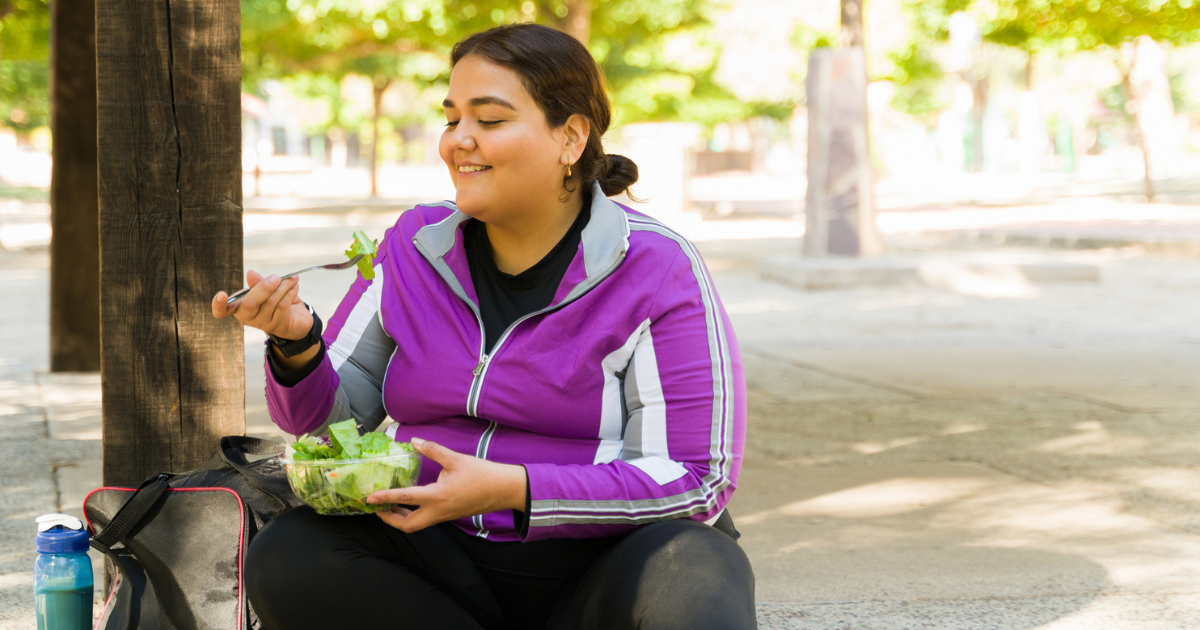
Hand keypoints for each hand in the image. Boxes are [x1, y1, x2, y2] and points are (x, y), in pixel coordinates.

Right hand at [211, 270, 310, 339]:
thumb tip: (250, 273)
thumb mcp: (267, 289)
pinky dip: (290, 293)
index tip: (221, 295)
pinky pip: (283, 306)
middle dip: (264, 287)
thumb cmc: (276, 300)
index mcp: (239, 307)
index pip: (222, 311)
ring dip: (283, 287)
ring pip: (271, 302)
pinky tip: (295, 286)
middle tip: (277, 277)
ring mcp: (263, 323)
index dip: (218, 306)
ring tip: (292, 278)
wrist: (297, 318)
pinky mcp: (278, 325)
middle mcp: (248, 317)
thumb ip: (258, 282)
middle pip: (250, 304)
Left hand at [367, 438, 527, 533]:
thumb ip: (432, 450)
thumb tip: (414, 441)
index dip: (385, 498)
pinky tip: (410, 503)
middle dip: (389, 519)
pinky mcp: (449, 516)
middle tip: (377, 507)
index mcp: (437, 496)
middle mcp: (438, 511)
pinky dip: (413, 515)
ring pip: (416, 525)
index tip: (369, 498)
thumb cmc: (482, 474)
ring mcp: (444, 516)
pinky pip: (426, 520)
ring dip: (400, 518)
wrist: (504, 489)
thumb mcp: (455, 459)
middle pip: (407, 525)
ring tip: (390, 505)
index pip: (405, 498)